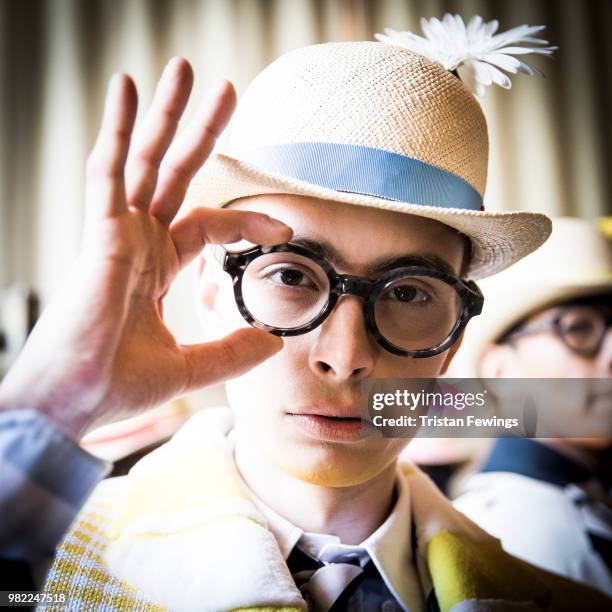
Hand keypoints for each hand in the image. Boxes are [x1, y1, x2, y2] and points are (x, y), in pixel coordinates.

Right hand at [0, 58, 291, 438]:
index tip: (283, 227)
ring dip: (164, 114)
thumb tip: (272, 341)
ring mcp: (118, 234)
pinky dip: (118, 129)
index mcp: (157, 266)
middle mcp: (138, 242)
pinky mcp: (100, 234)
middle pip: (176, 173)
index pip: (209, 224)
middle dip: (200, 131)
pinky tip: (128, 86)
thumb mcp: (189, 366)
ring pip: (146, 160)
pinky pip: (109, 171)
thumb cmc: (116, 386)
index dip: (247, 219)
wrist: (75, 406)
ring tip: (183, 68)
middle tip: (226, 90)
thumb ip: (230, 351)